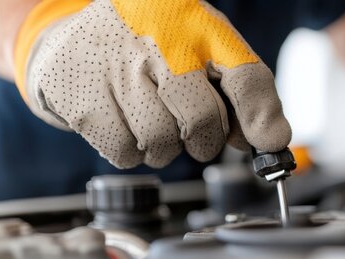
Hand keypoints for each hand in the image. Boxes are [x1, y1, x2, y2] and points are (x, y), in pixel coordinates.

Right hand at [14, 0, 290, 167]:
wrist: (74, 40)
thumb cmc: (152, 51)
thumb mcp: (203, 54)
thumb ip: (239, 93)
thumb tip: (267, 139)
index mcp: (197, 21)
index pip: (245, 74)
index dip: (261, 115)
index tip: (270, 142)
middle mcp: (156, 34)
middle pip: (201, 118)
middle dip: (204, 139)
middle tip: (195, 132)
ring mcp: (114, 62)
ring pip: (161, 141)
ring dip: (164, 147)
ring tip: (151, 119)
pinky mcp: (80, 92)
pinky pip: (124, 151)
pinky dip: (132, 151)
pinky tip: (124, 123)